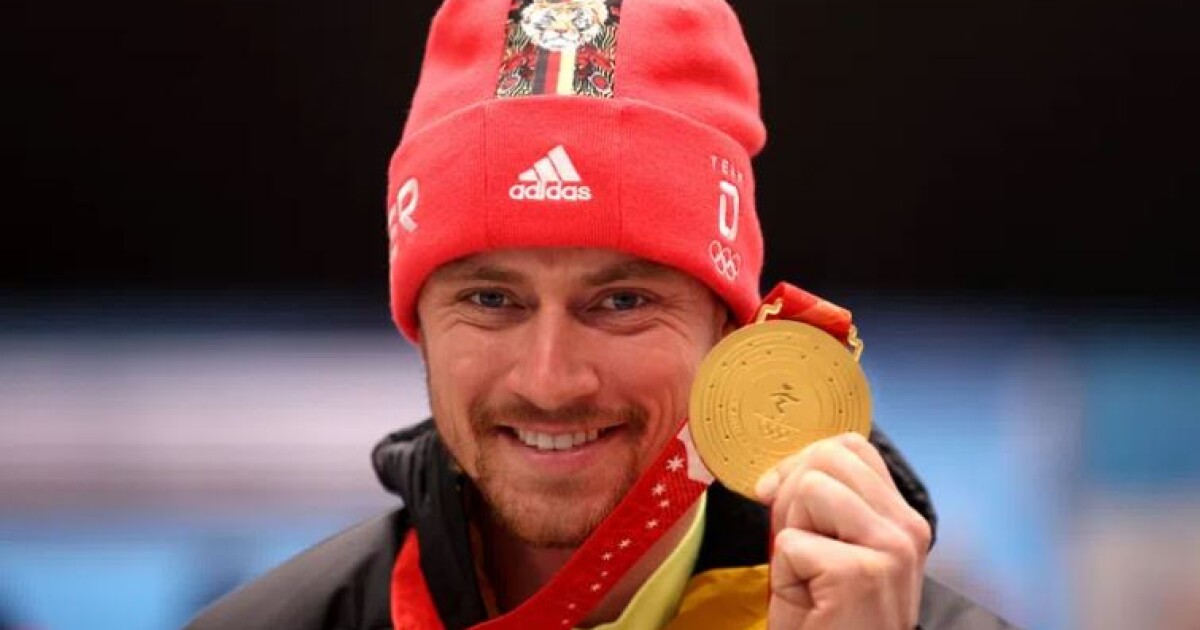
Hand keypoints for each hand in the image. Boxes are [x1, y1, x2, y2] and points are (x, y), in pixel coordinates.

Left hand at [755, 432, 930, 629]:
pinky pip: (791, 541)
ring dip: (789, 532)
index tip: (788, 505)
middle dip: (791, 495)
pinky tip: (808, 598)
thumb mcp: (831, 547)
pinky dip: (785, 572)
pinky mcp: (862, 574)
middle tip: (797, 547)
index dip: (804, 465)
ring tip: (806, 572)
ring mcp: (891, 549)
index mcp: (903, 517)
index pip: (850, 446)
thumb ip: (823, 502)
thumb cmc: (828, 615)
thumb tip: (776, 475)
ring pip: (809, 488)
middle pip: (826, 457)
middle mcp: (908, 528)